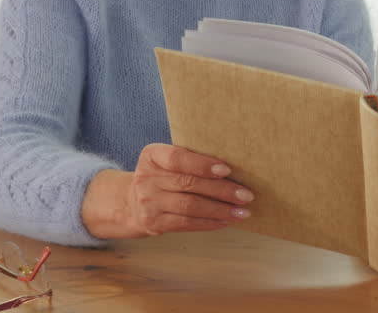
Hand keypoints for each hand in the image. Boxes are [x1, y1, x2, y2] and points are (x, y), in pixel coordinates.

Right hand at [82, 143, 254, 237]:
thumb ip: (190, 160)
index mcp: (152, 155)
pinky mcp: (153, 222)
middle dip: (222, 190)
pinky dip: (209, 223)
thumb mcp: (167, 162)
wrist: (131, 203)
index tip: (227, 170)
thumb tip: (234, 168)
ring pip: (190, 206)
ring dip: (220, 210)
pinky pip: (186, 223)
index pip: (177, 158)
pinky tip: (226, 221)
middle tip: (246, 195)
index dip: (203, 164)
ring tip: (242, 211)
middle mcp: (146, 178)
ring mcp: (148, 202)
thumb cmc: (162, 177)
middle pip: (189, 184)